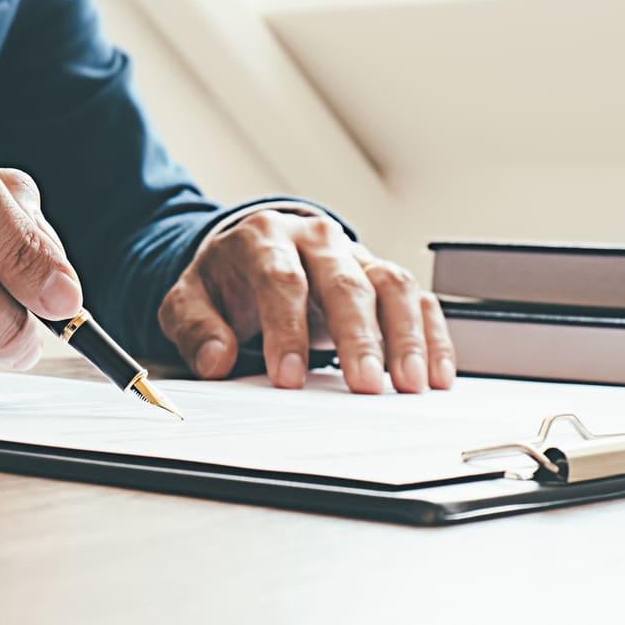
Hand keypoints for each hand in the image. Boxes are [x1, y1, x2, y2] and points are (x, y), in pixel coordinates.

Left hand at [156, 208, 455, 393]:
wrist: (250, 253)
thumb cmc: (223, 282)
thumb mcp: (188, 301)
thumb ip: (195, 328)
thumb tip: (215, 360)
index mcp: (263, 239)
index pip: (281, 281)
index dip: (286, 329)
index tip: (288, 377)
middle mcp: (315, 240)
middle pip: (344, 282)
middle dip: (356, 336)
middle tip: (364, 385)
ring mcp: (354, 254)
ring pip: (390, 285)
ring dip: (405, 336)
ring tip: (409, 384)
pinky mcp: (381, 276)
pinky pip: (415, 300)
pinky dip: (431, 336)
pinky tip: (435, 374)